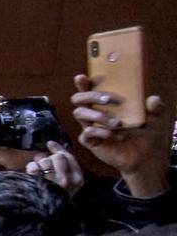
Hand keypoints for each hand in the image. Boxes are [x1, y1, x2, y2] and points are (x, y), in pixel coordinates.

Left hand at [12, 140, 83, 194]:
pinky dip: (31, 168)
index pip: (69, 157)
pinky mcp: (40, 184)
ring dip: (39, 164)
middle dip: (48, 158)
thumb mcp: (66, 180)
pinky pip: (34, 167)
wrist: (45, 214)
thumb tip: (50, 145)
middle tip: (44, 166)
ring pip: (45, 161)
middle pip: (57, 157)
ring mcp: (54, 183)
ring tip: (38, 173)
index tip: (50, 144)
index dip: (58, 149)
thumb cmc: (55, 195)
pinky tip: (31, 174)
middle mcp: (68, 181)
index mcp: (78, 179)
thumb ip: (62, 163)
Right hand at [71, 74, 171, 198]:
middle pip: (79, 99)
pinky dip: (100, 132)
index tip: (83, 77)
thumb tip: (153, 98)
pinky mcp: (91, 141)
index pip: (90, 89)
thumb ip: (156, 108)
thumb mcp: (157, 119)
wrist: (146, 158)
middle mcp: (96, 113)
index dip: (83, 83)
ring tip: (117, 123)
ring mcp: (92, 127)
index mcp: (107, 104)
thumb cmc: (148, 136)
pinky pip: (86, 134)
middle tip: (109, 100)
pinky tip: (115, 135)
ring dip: (98, 115)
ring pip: (79, 114)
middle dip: (90, 96)